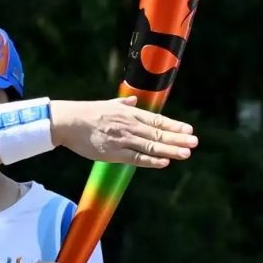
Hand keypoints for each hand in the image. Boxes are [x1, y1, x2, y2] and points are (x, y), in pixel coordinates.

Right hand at [52, 97, 196, 168]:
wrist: (67, 121)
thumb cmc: (87, 113)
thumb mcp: (108, 104)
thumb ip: (123, 104)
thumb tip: (134, 101)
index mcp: (129, 113)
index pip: (157, 120)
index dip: (174, 126)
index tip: (189, 130)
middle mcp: (129, 126)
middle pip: (158, 134)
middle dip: (178, 139)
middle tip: (195, 142)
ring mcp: (123, 140)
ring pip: (151, 147)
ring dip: (170, 150)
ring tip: (186, 153)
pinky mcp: (113, 153)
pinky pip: (136, 158)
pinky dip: (151, 161)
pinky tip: (164, 162)